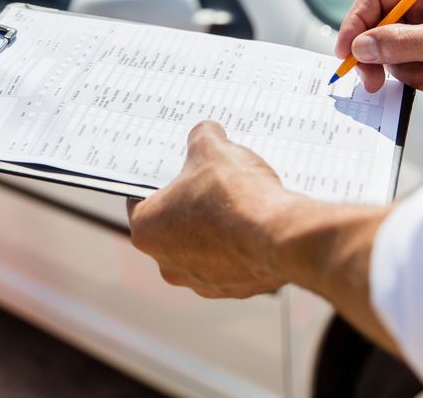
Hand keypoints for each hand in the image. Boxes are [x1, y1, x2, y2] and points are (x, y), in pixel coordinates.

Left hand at [127, 122, 399, 353]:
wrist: (281, 236)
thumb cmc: (235, 195)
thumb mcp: (212, 148)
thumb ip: (201, 137)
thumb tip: (206, 133)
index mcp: (147, 230)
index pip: (140, 199)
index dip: (159, 179)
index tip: (176, 168)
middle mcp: (167, 263)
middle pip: (172, 225)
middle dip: (190, 203)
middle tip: (210, 181)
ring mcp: (201, 281)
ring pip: (203, 246)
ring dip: (216, 227)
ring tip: (239, 202)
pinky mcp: (233, 289)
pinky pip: (231, 261)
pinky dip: (240, 245)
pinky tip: (256, 224)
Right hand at [336, 0, 422, 97]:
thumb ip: (401, 42)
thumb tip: (361, 47)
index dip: (356, 23)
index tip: (346, 51)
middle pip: (378, 28)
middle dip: (379, 56)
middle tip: (372, 81)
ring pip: (391, 54)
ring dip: (410, 72)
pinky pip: (407, 69)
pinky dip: (422, 79)